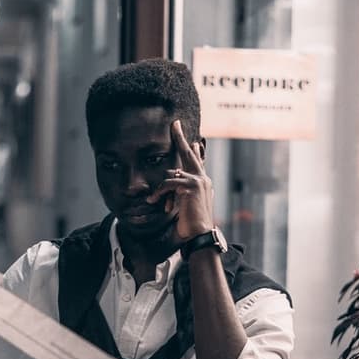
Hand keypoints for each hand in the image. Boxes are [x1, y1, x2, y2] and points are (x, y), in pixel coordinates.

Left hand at [146, 119, 212, 240]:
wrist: (200, 234)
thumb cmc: (192, 223)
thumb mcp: (186, 204)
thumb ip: (182, 191)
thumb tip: (174, 181)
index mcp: (203, 182)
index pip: (197, 161)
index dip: (194, 150)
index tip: (192, 141)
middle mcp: (202, 178)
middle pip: (189, 153)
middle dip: (180, 138)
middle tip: (175, 124)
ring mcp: (198, 180)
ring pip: (171, 175)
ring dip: (161, 190)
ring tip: (157, 202)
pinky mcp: (190, 186)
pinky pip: (168, 184)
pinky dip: (160, 193)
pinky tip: (155, 202)